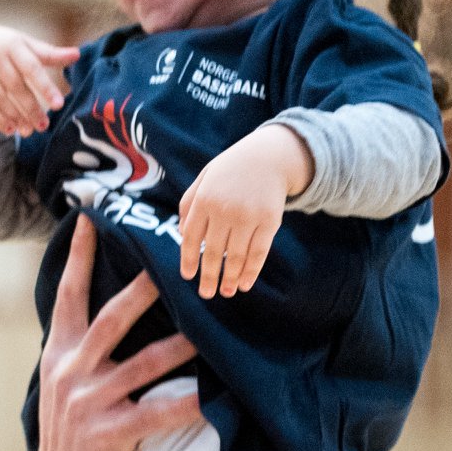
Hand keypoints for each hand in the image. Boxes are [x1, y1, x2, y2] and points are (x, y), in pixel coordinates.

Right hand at [0, 24, 80, 136]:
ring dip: (15, 117)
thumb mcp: (22, 45)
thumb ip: (48, 53)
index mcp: (11, 43)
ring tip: (28, 130)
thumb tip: (77, 55)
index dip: (45, 87)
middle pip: (15, 86)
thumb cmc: (1, 46)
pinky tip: (9, 129)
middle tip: (43, 126)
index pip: (31, 68)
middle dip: (31, 108)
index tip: (58, 105)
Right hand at [0, 217, 201, 450]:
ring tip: (212, 320)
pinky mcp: (108, 436)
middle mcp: (68, 373)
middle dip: (144, 284)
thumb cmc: (72, 447)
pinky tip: (217, 396)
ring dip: (181, 340)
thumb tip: (113, 321)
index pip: (68, 295)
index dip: (81, 257)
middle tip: (176, 253)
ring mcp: (86, 404)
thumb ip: (84, 356)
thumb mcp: (67, 392)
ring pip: (142, 361)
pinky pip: (158, 413)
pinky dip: (189, 404)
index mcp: (58, 357)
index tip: (93, 217)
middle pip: (110, 315)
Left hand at [178, 123, 313, 297]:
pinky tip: (244, 284)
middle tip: (206, 293)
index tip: (188, 276)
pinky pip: (258, 252)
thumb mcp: (204, 179)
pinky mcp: (269, 221)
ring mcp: (249, 216)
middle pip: (214, 252)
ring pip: (236, 256)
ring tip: (226, 292)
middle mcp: (225, 209)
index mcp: (204, 200)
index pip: (192, 237)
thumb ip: (188, 205)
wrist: (269, 156)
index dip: (189, 259)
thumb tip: (182, 236)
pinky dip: (251, 271)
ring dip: (230, 278)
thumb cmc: (229, 172)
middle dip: (209, 277)